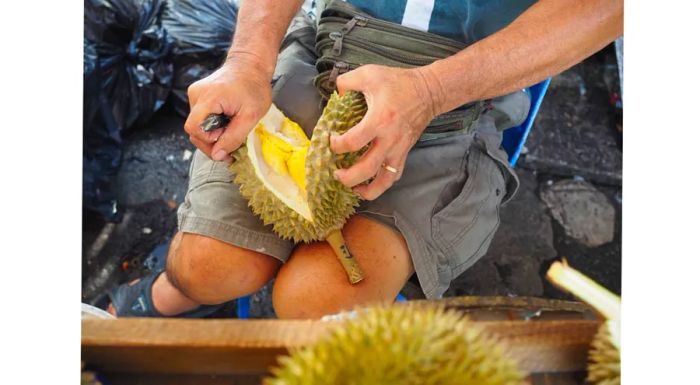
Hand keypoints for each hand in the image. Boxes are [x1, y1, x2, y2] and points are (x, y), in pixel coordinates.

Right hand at [183, 57, 271, 161]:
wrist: (250, 64)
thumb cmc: (254, 87)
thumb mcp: (251, 116)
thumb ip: (233, 137)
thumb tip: (217, 155)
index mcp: (208, 98)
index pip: (194, 129)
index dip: (209, 141)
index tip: (227, 139)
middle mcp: (196, 94)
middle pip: (194, 130)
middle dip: (212, 141)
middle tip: (232, 141)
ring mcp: (195, 94)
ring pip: (198, 126)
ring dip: (213, 134)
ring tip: (231, 127)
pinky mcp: (197, 95)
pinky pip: (200, 118)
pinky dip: (212, 125)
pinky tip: (226, 121)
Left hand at [331, 64, 441, 199]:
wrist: (428, 92)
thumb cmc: (398, 83)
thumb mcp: (369, 73)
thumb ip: (346, 81)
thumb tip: (335, 94)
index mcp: (379, 120)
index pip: (353, 142)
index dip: (337, 145)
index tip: (331, 139)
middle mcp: (389, 140)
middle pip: (366, 169)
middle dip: (347, 176)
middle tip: (335, 172)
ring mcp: (398, 150)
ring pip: (382, 181)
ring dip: (365, 189)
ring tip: (351, 187)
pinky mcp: (404, 154)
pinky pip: (393, 177)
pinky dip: (380, 187)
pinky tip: (368, 186)